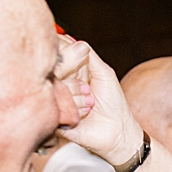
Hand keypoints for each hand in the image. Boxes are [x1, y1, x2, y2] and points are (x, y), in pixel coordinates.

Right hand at [55, 39, 144, 167]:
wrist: (118, 132)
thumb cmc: (114, 103)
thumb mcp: (104, 73)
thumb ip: (88, 55)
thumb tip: (71, 39)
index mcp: (72, 70)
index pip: (58, 53)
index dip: (64, 53)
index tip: (74, 60)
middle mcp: (61, 83)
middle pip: (53, 68)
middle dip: (74, 77)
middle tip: (89, 89)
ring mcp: (57, 99)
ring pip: (55, 85)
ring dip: (78, 94)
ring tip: (91, 104)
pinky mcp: (55, 116)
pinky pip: (56, 104)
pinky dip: (75, 107)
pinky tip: (85, 113)